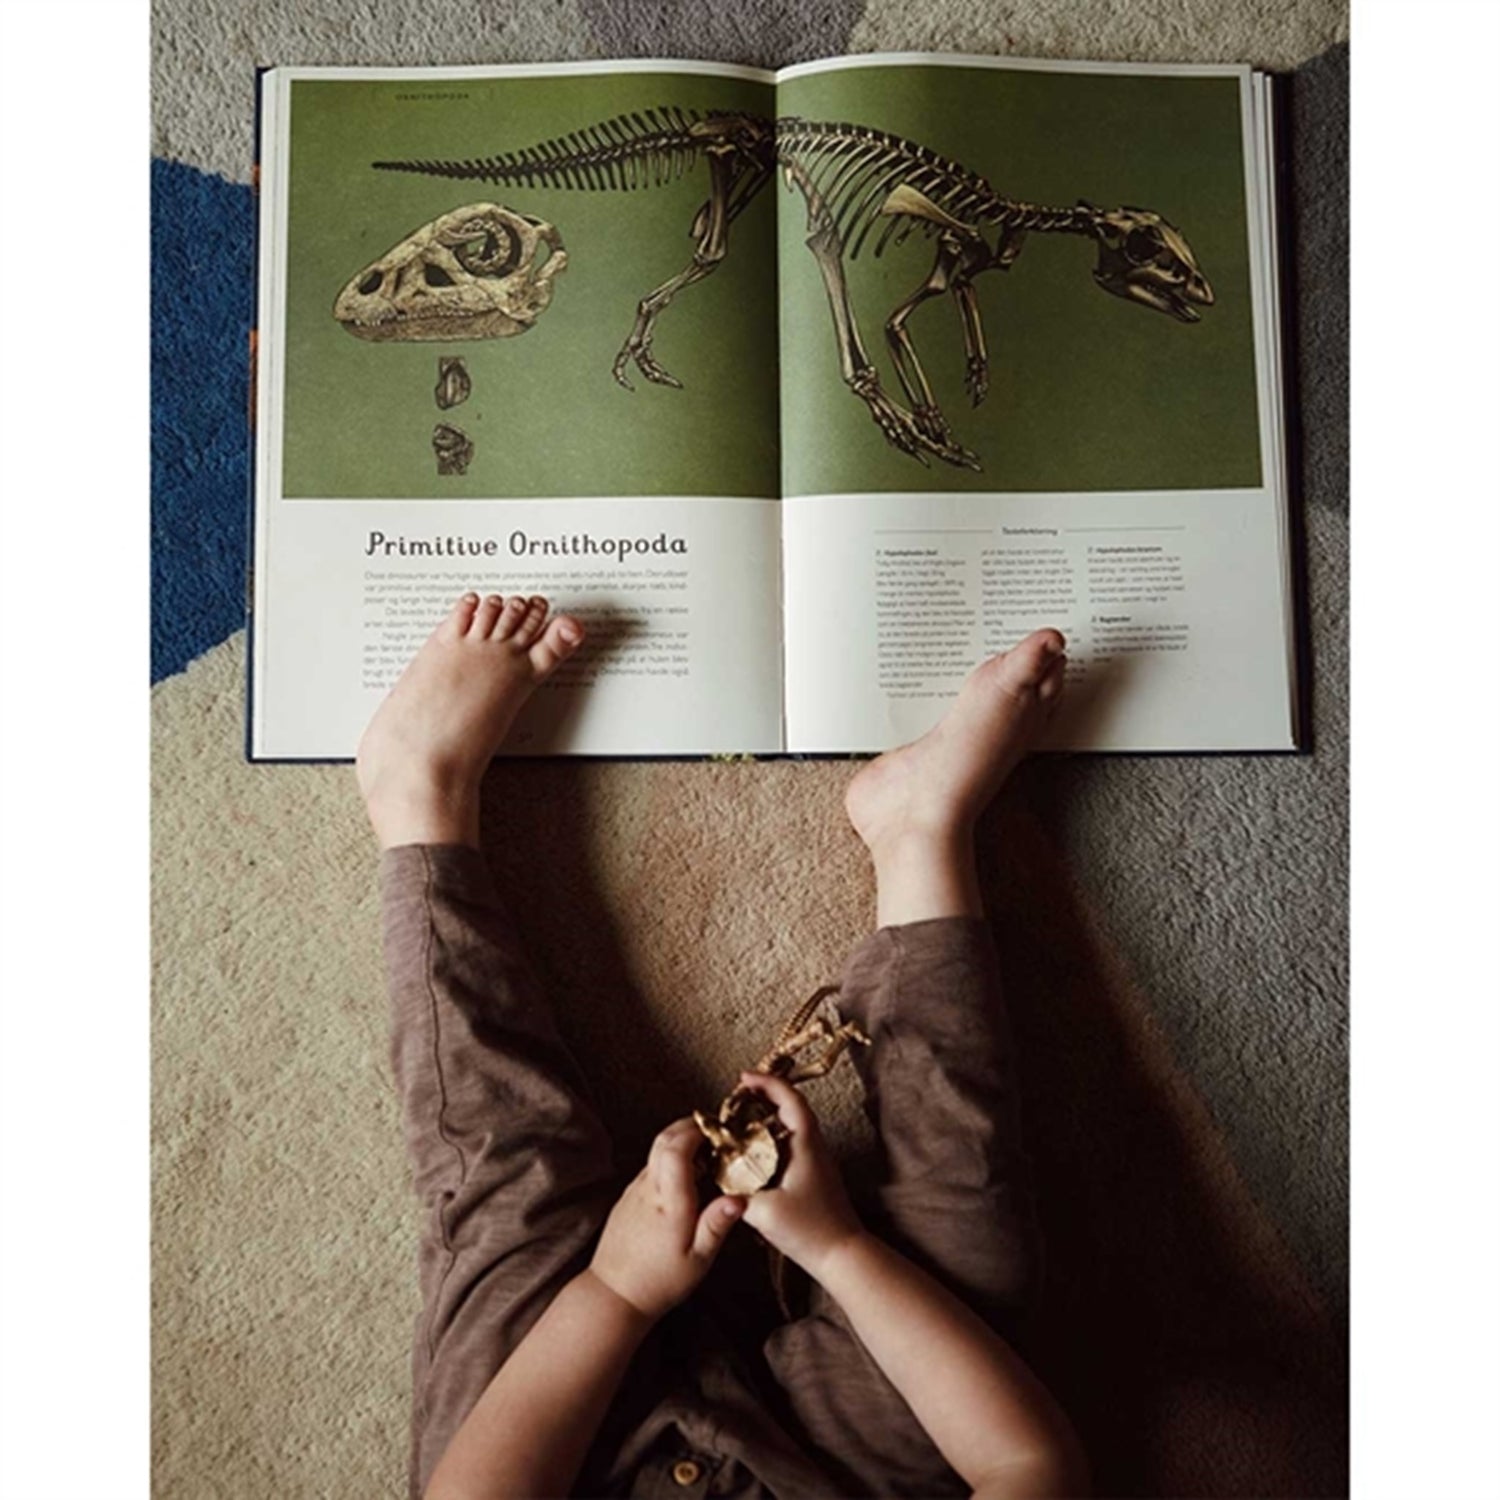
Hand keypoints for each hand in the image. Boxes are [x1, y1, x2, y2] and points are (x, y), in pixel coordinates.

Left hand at [589, 1118, 744, 1321]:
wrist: (613, 1295)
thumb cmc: (659, 1282)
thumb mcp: (697, 1260)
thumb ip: (717, 1225)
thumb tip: (739, 1199)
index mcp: (669, 1202)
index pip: (676, 1148)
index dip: (696, 1131)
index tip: (717, 1130)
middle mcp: (648, 1189)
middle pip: (664, 1139)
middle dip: (689, 1126)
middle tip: (714, 1131)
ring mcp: (634, 1191)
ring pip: (655, 1151)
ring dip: (679, 1141)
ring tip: (705, 1152)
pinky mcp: (628, 1198)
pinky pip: (650, 1167)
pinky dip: (669, 1159)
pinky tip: (684, 1176)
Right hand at [737, 1072, 863, 1281]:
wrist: (842, 1254)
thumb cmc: (810, 1231)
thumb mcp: (764, 1213)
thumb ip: (736, 1194)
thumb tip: (716, 1181)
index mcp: (806, 1144)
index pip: (790, 1099)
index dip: (767, 1082)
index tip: (744, 1078)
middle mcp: (814, 1145)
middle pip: (792, 1105)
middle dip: (766, 1094)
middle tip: (739, 1094)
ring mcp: (816, 1159)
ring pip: (793, 1124)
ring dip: (769, 1114)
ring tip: (742, 1117)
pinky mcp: (813, 1174)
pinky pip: (791, 1142)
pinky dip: (772, 1134)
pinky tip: (754, 1148)